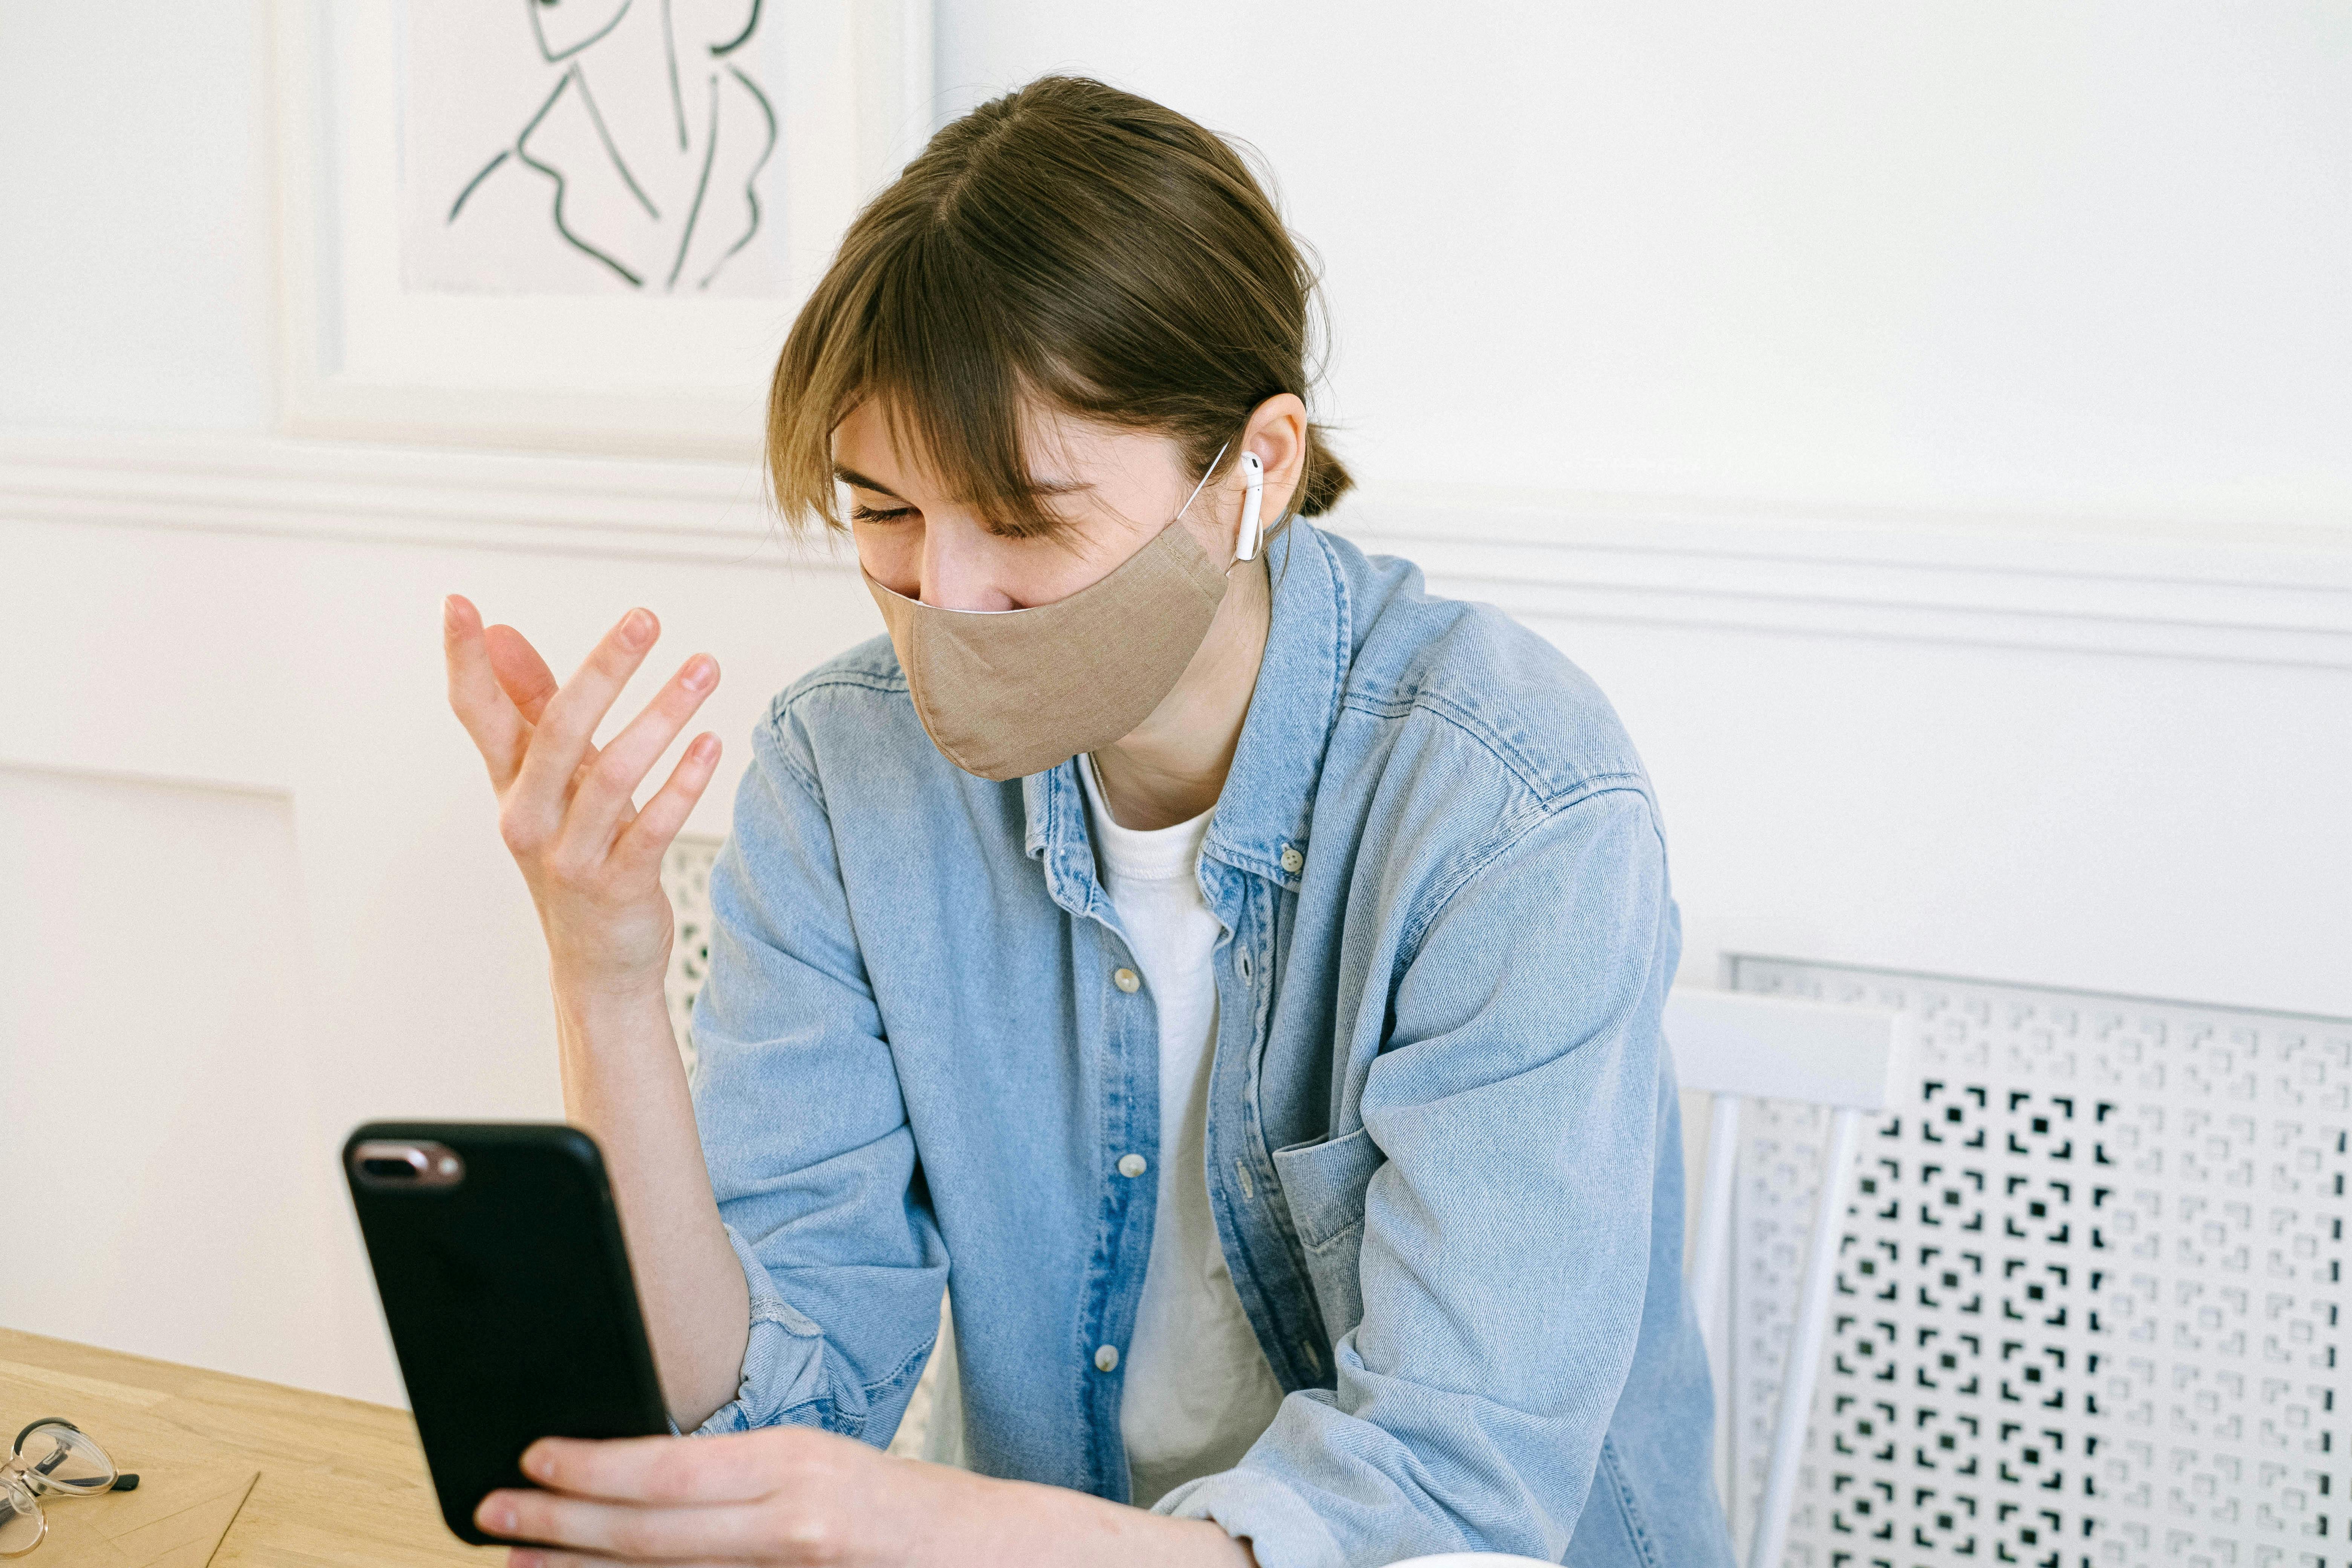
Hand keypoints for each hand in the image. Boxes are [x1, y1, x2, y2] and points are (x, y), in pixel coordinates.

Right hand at [443, 596, 722, 997]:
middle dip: (602, 669)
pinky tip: (712, 744)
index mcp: (509, 784)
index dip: (463, 661)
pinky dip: (683, 784)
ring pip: (613, 775)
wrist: (598, 962)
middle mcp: (529, 817)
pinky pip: (652, 827)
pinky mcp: (618, 885)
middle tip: (644, 617)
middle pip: (558, 731)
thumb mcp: (551, 781)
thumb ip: (528, 706)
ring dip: (663, 714)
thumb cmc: (576, 852)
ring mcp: (570, 855)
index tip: (457, 602)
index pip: (476, 712)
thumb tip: (499, 633)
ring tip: (704, 667)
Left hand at [474, 1427, 1258, 1566]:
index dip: (587, 1468)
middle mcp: (795, 1519)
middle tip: (492, 1515)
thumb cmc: (928, 1519)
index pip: (666, 1467)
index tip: (529, 1460)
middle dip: (558, 1525)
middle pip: (648, 1530)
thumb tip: (659, 1487)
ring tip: (522, 1561)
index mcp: (801, 1466)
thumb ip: (753, 1486)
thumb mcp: (834, 1476)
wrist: (1021, 1559)